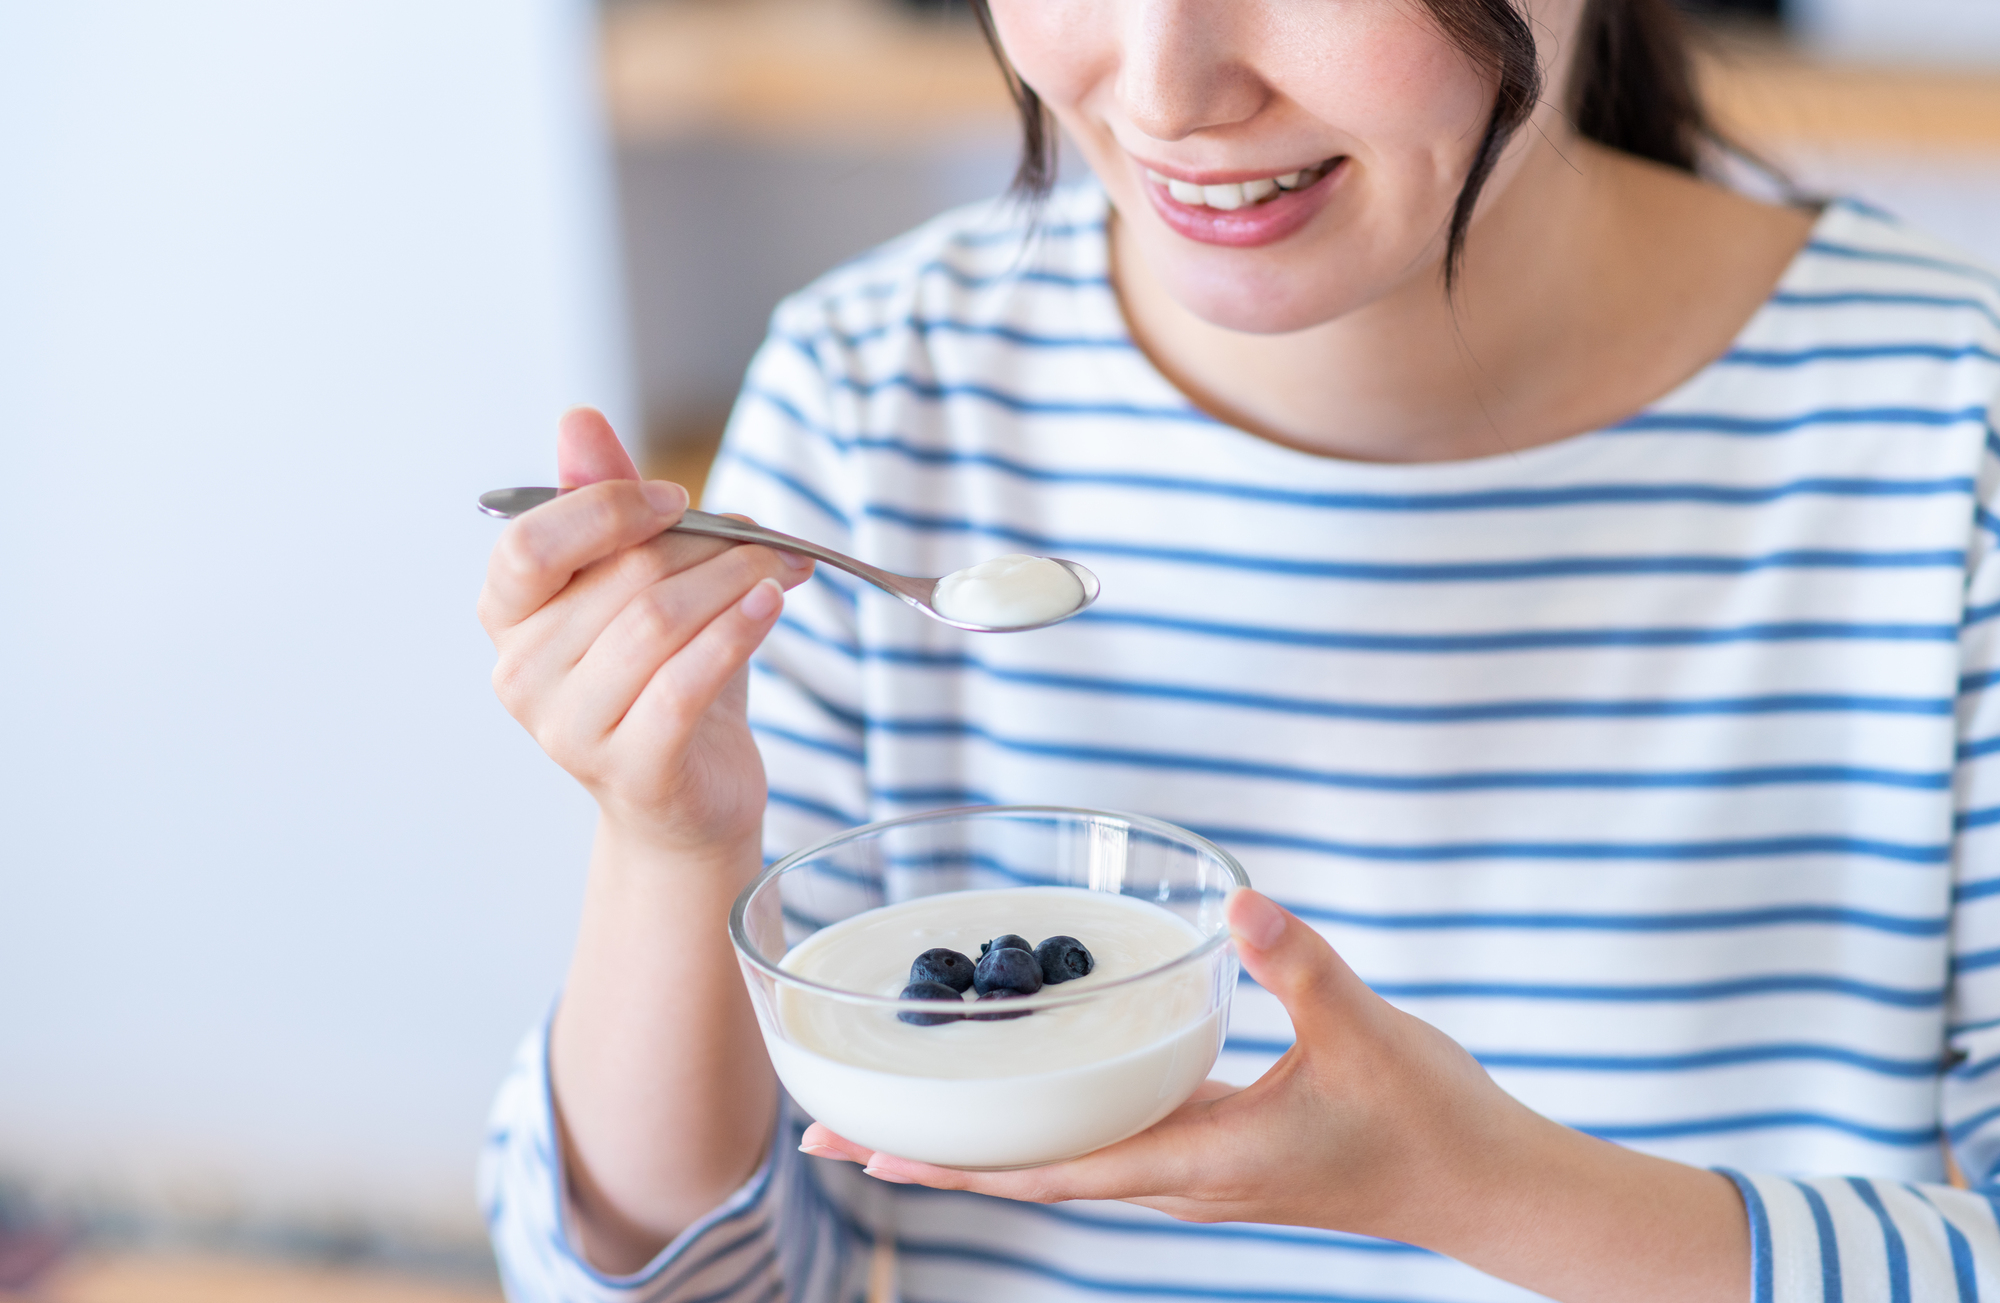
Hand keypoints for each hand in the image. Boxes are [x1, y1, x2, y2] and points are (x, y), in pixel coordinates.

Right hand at [476, 407, 814, 847]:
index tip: (680, 499)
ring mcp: (570, 730)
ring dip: (735, 582)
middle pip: (622, 577)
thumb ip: (605, 504)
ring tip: (784, 569)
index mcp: (509, 618)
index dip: (609, 507)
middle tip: (771, 540)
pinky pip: (685, 683)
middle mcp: (522, 676)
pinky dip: (737, 633)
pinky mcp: (631, 770)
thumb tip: (579, 419)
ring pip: (657, 623)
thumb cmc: (664, 680)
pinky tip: (773, 606)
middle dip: (710, 546)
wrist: (690, 802)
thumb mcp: (635, 585)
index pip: (529, 544)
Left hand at [801, 889, 1497, 1230]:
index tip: (868, 1148)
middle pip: (1030, 1173)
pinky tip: (1028, 1096)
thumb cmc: (1429, 1122)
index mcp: (1200, 1159)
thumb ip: (1301, 967)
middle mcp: (1180, 1178)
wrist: (1482, 1185)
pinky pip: (1104, 1146)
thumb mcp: (1367, 1034)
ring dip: (980, 1147)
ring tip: (903, 1119)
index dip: (955, 1162)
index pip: (1052, 1167)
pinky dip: (1044, 1128)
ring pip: (1062, 1164)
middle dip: (933, 1155)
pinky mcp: (1214, 1155)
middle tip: (836, 1129)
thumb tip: (1237, 905)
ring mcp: (1195, 1173)